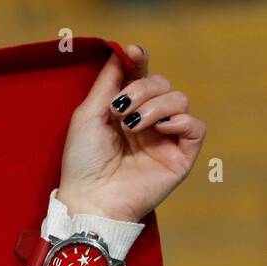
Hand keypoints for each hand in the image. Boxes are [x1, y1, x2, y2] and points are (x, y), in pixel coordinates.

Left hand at [58, 43, 205, 222]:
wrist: (90, 199)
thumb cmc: (82, 162)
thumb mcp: (87, 116)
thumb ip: (106, 84)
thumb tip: (120, 54)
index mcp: (125, 111)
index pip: (141, 76)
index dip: (140, 61)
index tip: (133, 52)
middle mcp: (147, 121)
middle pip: (162, 84)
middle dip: (142, 89)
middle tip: (120, 109)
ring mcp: (165, 138)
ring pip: (179, 100)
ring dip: (156, 105)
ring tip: (132, 125)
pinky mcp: (180, 156)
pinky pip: (196, 126)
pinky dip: (182, 120)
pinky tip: (161, 126)